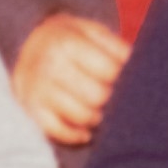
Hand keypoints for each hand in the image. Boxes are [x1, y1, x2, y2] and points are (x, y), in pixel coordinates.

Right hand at [12, 12, 126, 143]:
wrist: (28, 47)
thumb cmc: (71, 41)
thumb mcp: (92, 32)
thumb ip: (116, 48)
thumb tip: (139, 70)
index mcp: (66, 42)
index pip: (109, 71)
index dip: (122, 77)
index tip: (122, 77)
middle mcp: (49, 66)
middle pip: (97, 96)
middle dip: (110, 99)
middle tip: (112, 95)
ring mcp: (38, 90)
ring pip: (82, 117)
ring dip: (97, 117)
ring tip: (99, 108)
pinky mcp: (32, 110)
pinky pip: (60, 132)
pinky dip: (76, 135)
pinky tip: (86, 129)